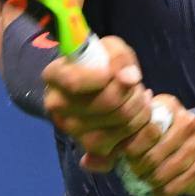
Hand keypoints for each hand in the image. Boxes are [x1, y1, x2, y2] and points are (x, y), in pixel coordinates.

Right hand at [42, 36, 154, 164]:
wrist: (92, 83)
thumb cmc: (99, 61)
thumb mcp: (108, 48)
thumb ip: (119, 58)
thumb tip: (130, 78)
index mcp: (54, 76)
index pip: (75, 81)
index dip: (103, 77)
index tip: (116, 72)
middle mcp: (57, 106)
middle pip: (105, 104)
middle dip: (132, 93)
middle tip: (138, 85)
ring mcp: (71, 130)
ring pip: (116, 127)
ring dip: (139, 111)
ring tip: (140, 98)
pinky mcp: (87, 147)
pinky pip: (118, 147)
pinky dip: (136, 132)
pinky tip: (138, 117)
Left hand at [121, 94, 194, 195]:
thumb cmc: (167, 134)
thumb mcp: (150, 124)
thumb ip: (125, 133)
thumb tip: (92, 155)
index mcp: (169, 106)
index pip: (145, 129)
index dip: (131, 146)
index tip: (124, 155)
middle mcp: (187, 122)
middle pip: (153, 153)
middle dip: (138, 166)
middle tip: (133, 170)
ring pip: (164, 171)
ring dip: (150, 180)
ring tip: (144, 179)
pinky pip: (177, 185)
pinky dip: (163, 191)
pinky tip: (157, 190)